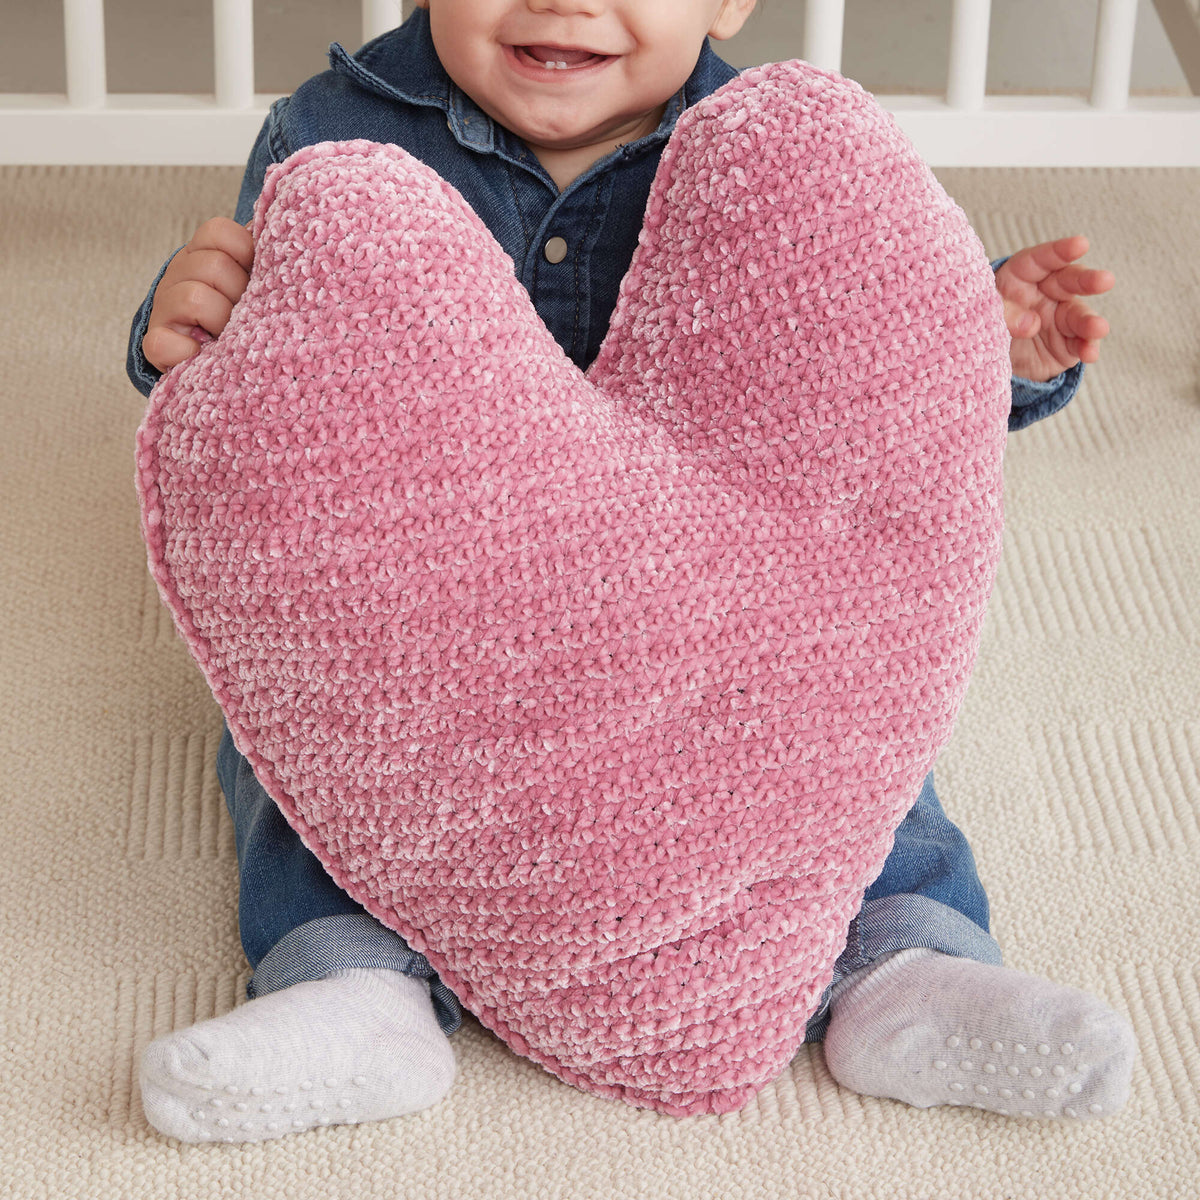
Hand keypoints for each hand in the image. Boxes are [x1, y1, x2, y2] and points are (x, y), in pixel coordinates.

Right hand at [142, 217, 254, 372]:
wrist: (206, 355)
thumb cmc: (236, 315)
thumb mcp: (250, 282)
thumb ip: (261, 260)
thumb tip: (278, 239)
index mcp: (202, 254)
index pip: (220, 232)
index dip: (245, 252)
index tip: (255, 277)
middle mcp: (179, 274)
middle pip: (214, 265)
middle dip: (240, 293)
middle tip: (245, 313)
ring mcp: (164, 307)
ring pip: (195, 298)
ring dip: (221, 322)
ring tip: (228, 336)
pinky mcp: (156, 344)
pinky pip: (164, 342)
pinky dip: (186, 352)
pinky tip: (201, 355)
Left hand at [994, 235, 1113, 382]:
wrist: (990, 359)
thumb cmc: (986, 324)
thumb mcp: (985, 316)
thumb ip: (1006, 315)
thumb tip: (1032, 324)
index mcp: (1021, 276)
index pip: (1041, 260)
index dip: (1060, 252)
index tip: (1080, 244)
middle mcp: (1047, 292)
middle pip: (1069, 282)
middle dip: (1087, 281)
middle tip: (1105, 281)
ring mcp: (1060, 317)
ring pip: (1079, 314)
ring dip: (1089, 322)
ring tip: (1098, 328)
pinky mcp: (1068, 342)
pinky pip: (1080, 343)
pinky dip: (1086, 348)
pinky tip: (1090, 353)